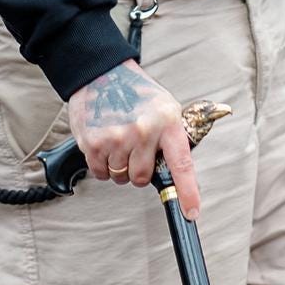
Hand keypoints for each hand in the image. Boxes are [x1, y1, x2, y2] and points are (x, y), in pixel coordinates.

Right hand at [68, 58, 202, 219]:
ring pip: (119, 177)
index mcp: (167, 124)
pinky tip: (104, 143)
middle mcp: (143, 132)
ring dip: (118, 166)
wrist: (102, 73)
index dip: (188, 192)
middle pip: (141, 178)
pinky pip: (100, 172)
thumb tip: (177, 172)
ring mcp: (117, 138)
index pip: (181, 164)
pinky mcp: (93, 142)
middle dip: (137, 171)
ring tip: (118, 140)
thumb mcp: (166, 109)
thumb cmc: (136, 93)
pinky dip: (101, 165)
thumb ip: (173, 138)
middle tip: (134, 150)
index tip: (191, 212)